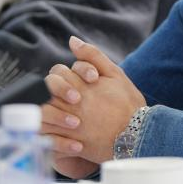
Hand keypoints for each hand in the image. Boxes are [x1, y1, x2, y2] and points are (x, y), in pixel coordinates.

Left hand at [41, 37, 146, 165]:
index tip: (81, 83)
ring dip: (49, 109)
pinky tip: (60, 129)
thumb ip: (92, 55)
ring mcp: (69, 125)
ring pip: (44, 112)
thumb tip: (72, 40)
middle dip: (56, 90)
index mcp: (81, 86)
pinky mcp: (69, 143)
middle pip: (47, 91)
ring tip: (64, 111)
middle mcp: (71, 105)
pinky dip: (49, 131)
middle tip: (71, 97)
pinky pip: (48, 136)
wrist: (138, 137)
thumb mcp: (116, 74)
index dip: (66, 75)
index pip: (58, 73)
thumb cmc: (129, 104)